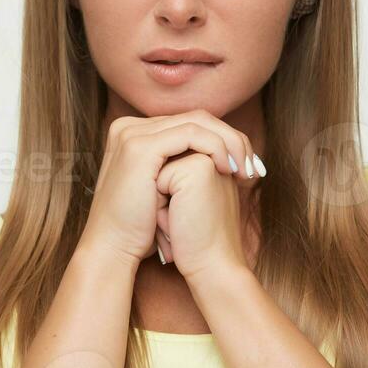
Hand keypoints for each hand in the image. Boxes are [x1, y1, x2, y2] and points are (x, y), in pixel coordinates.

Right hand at [78, 109, 260, 265]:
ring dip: (230, 143)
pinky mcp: (140, 146)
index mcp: (135, 134)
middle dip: (232, 140)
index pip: (190, 123)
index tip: (248, 166)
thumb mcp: (163, 191)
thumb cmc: (140, 229)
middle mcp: (129, 127)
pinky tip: (227, 169)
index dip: (224, 140)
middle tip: (253, 167)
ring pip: (198, 122)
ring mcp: (132, 133)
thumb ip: (182, 168)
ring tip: (244, 170)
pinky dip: (216, 147)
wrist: (113, 249)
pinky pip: (191, 134)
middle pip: (196, 118)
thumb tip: (218, 160)